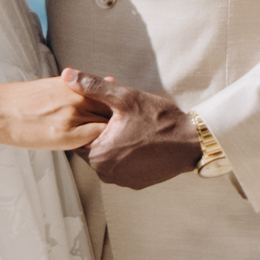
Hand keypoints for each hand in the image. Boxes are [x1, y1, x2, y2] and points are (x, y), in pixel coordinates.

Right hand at [0, 70, 113, 152]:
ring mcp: (72, 116)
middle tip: (120, 132)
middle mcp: (77, 97)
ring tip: (113, 144)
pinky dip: (98, 146)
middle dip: (119, 121)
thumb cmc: (18, 100)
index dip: (115, 108)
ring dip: (111, 135)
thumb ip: (73, 90)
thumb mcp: (50, 87)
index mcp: (73, 85)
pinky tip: (96, 152)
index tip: (120, 116)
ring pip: (106, 125)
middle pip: (112, 109)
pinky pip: (93, 141)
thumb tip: (90, 91)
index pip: (108, 95)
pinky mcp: (64, 135)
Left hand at [83, 83, 210, 193]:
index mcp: (98, 155)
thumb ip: (93, 87)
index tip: (102, 110)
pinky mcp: (136, 183)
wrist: (191, 142)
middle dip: (101, 129)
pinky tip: (138, 139)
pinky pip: (123, 166)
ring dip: (114, 142)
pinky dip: (126, 153)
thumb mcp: (125, 97)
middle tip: (118, 115)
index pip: (79, 136)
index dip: (89, 118)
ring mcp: (122, 181)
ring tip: (130, 125)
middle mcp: (107, 173)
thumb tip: (68, 75)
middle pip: (94, 146)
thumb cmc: (160, 120)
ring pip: (109, 156)